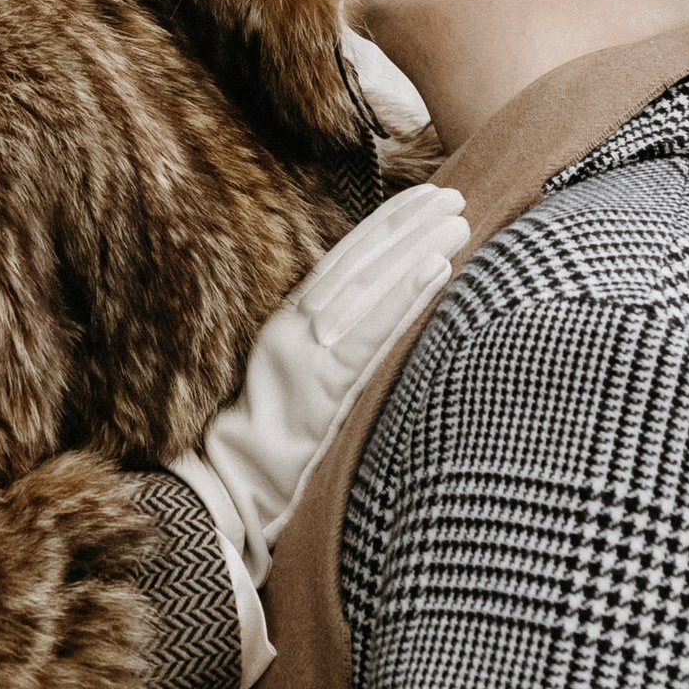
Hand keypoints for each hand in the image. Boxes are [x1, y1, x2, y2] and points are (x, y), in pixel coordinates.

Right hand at [195, 181, 468, 581]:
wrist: (231, 493)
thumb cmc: (268, 449)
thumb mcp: (293, 384)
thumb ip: (326, 347)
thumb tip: (373, 316)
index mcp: (287, 326)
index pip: (342, 262)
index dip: (383, 226)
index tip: (421, 197)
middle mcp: (296, 333)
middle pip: (358, 266)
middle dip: (406, 226)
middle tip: (453, 195)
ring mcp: (308, 359)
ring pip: (368, 290)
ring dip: (415, 249)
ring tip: (456, 223)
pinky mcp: (322, 390)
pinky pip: (371, 336)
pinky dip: (404, 299)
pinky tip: (437, 271)